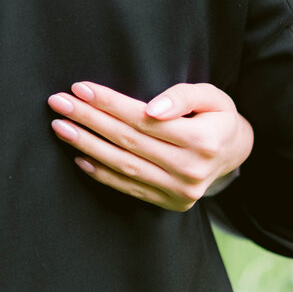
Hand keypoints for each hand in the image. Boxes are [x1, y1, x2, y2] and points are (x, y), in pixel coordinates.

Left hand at [48, 80, 253, 211]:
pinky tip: (78, 157)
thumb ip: (183, 97)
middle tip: (58, 103)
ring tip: (60, 127)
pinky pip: (128, 187)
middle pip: (127, 141)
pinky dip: (101, 173)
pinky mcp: (169, 203)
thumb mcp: (211, 96)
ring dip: (86, 145)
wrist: (234, 153)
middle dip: (88, 119)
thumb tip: (152, 108)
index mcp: (202, 141)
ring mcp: (179, 192)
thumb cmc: (217, 116)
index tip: (79, 88)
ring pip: (123, 165)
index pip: (142, 119)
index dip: (109, 102)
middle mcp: (189, 170)